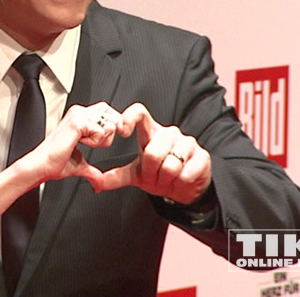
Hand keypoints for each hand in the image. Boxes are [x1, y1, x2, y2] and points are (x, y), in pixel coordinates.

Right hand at [26, 102, 124, 191]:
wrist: (43, 165)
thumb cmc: (55, 162)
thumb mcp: (81, 165)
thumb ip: (93, 172)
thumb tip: (99, 185)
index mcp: (79, 117)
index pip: (107, 112)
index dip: (114, 125)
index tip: (110, 139)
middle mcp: (79, 112)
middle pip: (112, 115)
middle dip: (112, 132)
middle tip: (96, 144)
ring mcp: (78, 115)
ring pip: (109, 123)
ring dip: (102, 139)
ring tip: (84, 144)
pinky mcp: (77, 122)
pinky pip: (100, 131)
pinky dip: (94, 143)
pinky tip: (79, 143)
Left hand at [96, 103, 211, 203]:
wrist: (185, 187)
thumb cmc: (159, 174)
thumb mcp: (136, 175)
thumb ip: (117, 176)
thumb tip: (96, 182)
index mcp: (151, 132)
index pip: (139, 112)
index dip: (129, 118)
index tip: (122, 132)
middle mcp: (169, 132)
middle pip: (152, 151)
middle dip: (150, 172)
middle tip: (154, 177)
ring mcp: (187, 142)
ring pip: (169, 165)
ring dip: (165, 179)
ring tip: (167, 179)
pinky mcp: (202, 156)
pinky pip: (185, 174)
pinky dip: (180, 183)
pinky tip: (181, 180)